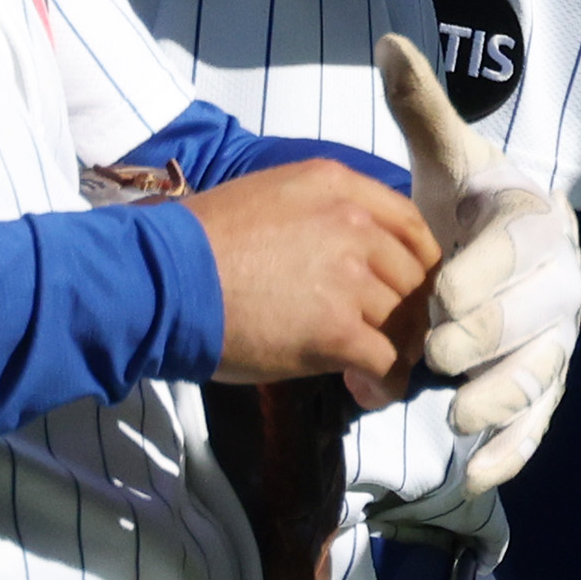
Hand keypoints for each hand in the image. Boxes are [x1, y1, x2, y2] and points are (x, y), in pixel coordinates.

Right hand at [182, 161, 441, 400]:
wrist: (162, 282)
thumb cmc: (202, 245)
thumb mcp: (273, 198)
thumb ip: (325, 215)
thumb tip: (356, 256)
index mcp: (339, 187)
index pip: (412, 226)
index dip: (418, 266)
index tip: (405, 292)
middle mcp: (354, 225)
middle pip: (416, 276)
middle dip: (409, 313)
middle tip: (388, 340)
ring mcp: (349, 277)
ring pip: (406, 321)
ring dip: (397, 352)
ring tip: (370, 372)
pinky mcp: (337, 330)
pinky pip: (388, 362)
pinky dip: (385, 384)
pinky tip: (365, 392)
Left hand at [374, 37, 580, 489]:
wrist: (495, 245)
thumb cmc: (467, 203)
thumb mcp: (445, 159)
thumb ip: (422, 109)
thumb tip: (389, 41)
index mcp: (540, 222)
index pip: (519, 251)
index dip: (483, 274)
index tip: (440, 293)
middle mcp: (562, 284)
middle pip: (536, 318)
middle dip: (486, 338)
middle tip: (436, 354)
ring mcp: (557, 340)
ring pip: (541, 374)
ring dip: (502, 398)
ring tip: (454, 416)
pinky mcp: (543, 386)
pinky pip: (538, 424)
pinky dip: (512, 451)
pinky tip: (476, 475)